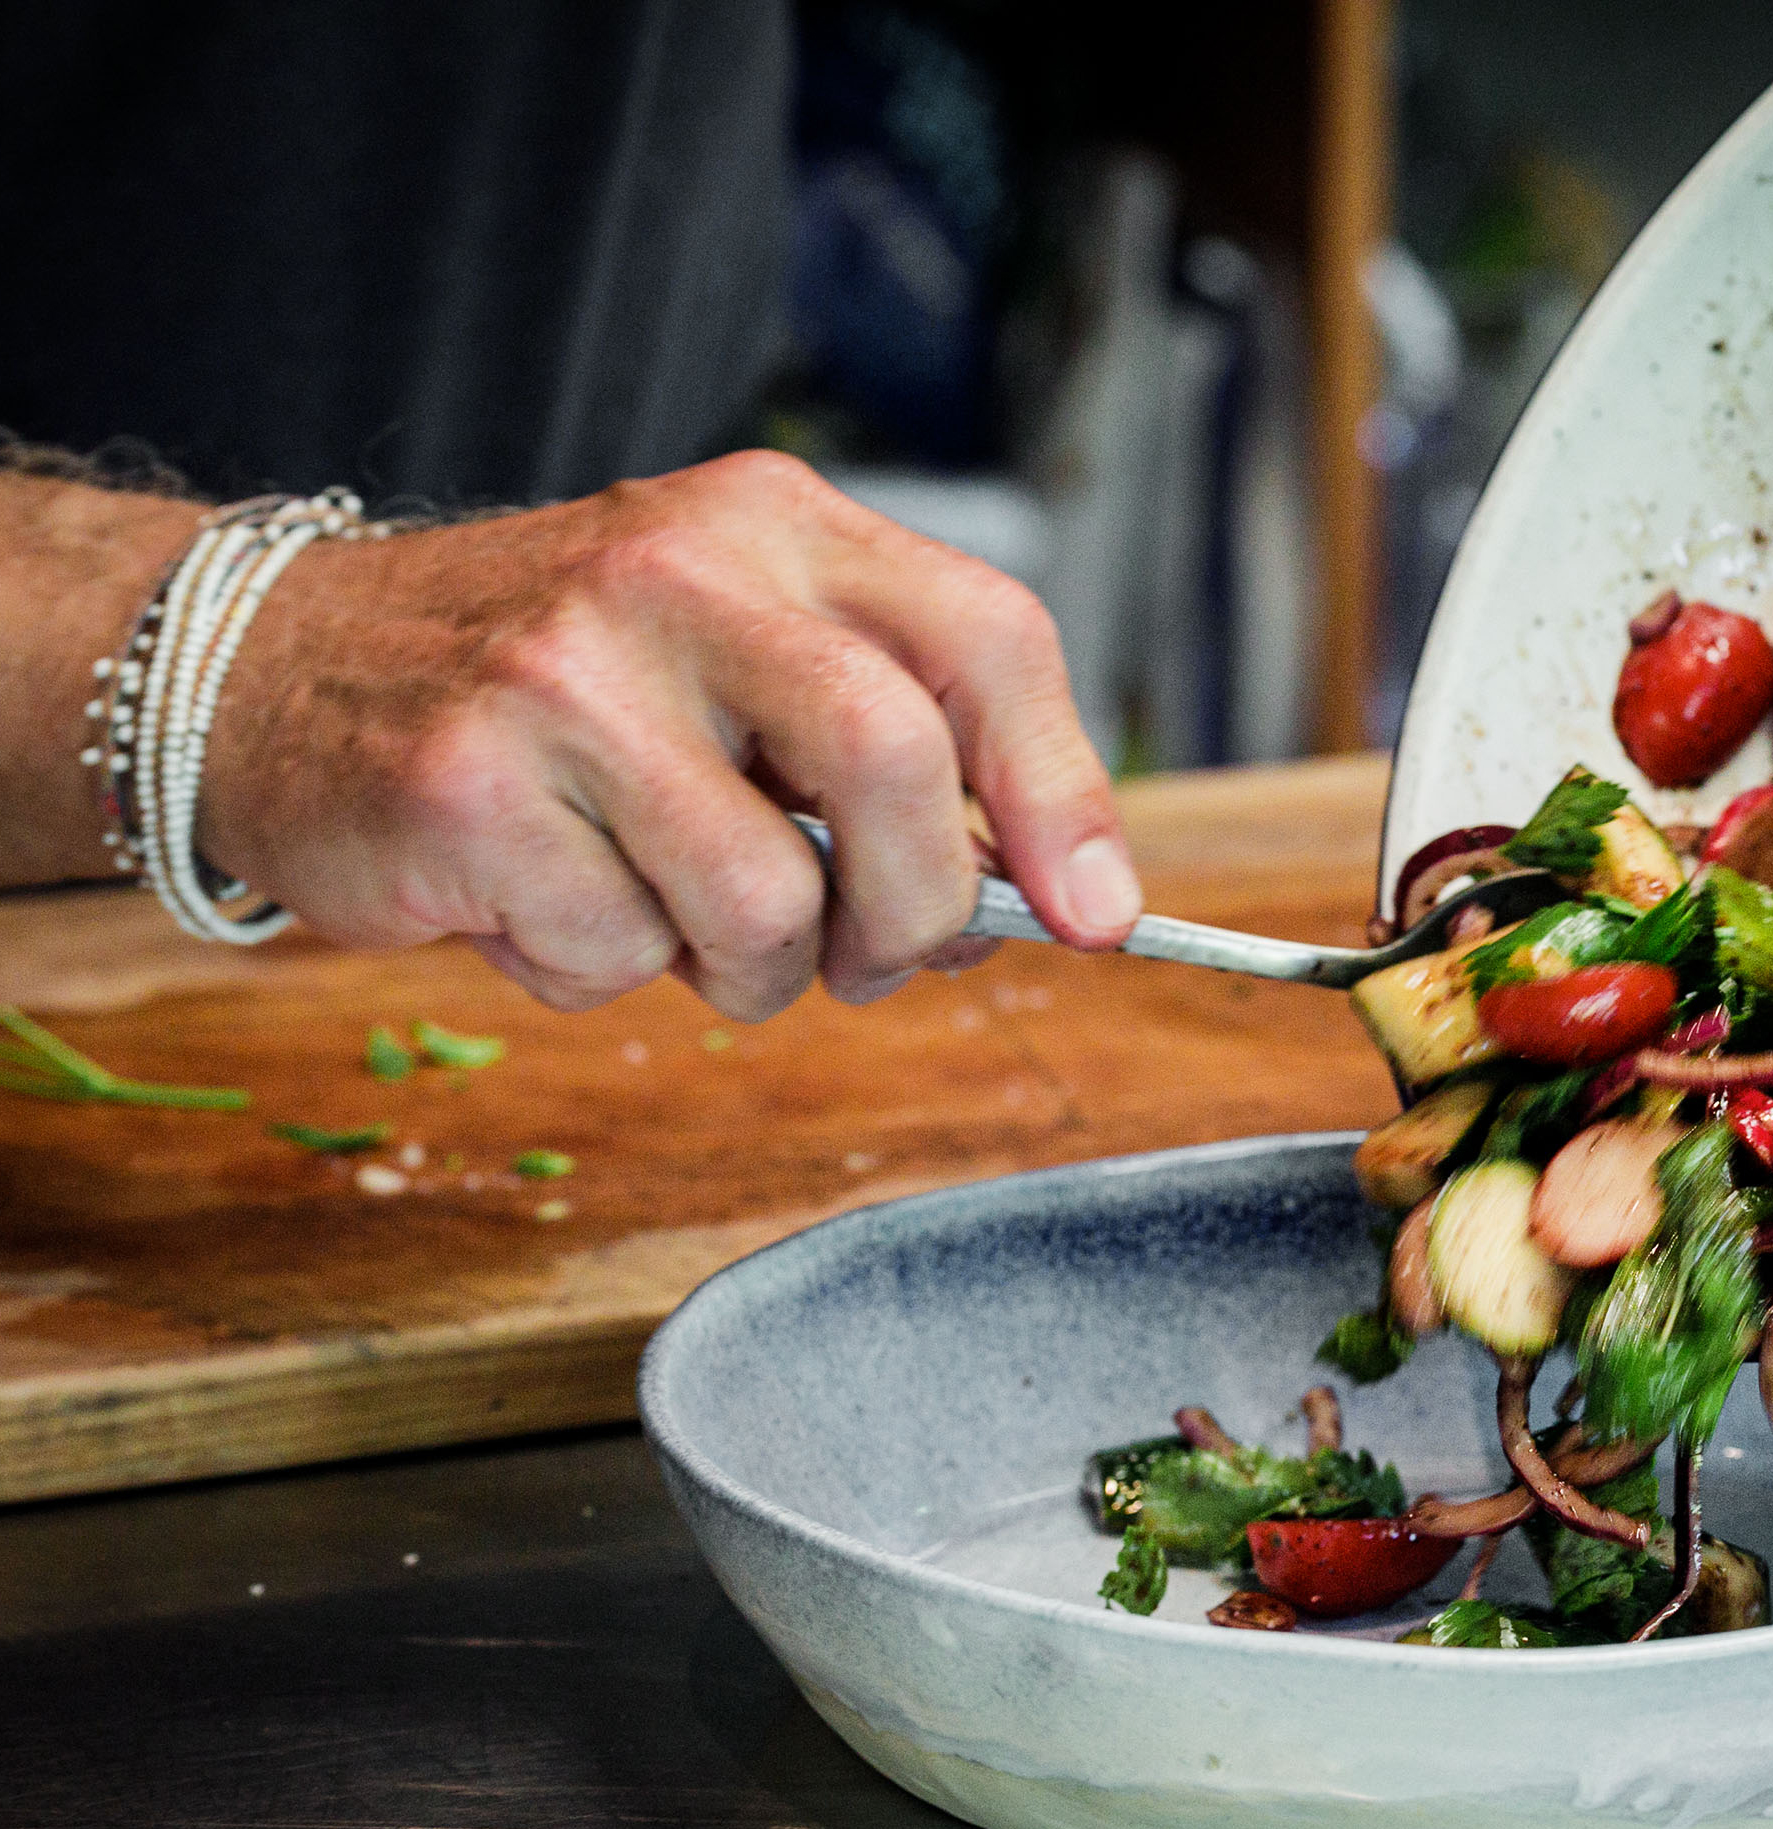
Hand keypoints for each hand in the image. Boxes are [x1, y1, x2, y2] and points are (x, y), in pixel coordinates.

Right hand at [203, 450, 1142, 1019]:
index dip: (1064, 790)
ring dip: (746, 971)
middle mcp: (679, 568)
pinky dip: (603, 971)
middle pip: (895, 760)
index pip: (986, 637)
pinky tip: (543, 898)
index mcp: (777, 526)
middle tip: (870, 958)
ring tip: (668, 916)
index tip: (1101, 912)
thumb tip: (1048, 898)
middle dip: (914, 910)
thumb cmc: (562, 696)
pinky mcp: (468, 781)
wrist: (284, 674)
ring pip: (765, 900)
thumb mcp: (741, 665)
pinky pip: (620, 953)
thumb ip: (891, 757)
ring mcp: (566, 669)